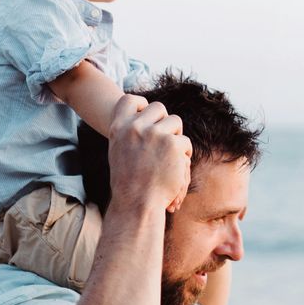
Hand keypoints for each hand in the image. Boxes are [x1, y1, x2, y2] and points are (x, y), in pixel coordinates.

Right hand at [108, 95, 190, 213]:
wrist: (137, 205)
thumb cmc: (128, 184)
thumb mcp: (119, 152)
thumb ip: (129, 133)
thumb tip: (143, 112)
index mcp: (118, 128)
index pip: (129, 100)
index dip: (141, 104)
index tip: (145, 114)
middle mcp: (135, 127)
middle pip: (158, 107)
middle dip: (165, 121)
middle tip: (164, 138)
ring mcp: (155, 134)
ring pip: (175, 122)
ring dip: (176, 137)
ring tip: (168, 156)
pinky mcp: (173, 144)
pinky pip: (185, 142)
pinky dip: (184, 155)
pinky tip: (175, 168)